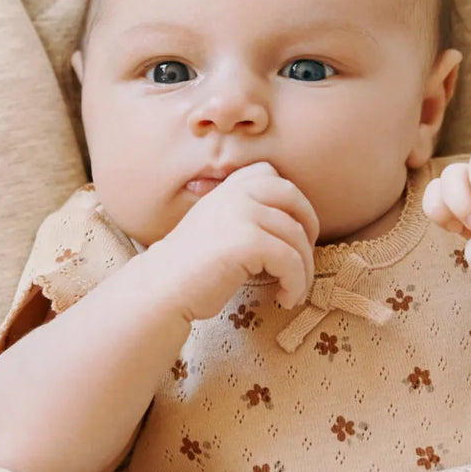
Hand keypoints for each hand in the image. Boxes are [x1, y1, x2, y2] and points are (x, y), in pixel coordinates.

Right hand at [143, 163, 318, 323]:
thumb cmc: (191, 269)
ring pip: (297, 237)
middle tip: (304, 258)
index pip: (269, 173)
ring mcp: (242, 214)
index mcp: (227, 188)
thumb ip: (242, 214)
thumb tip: (289, 222)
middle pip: (293, 197)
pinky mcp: (248, 242)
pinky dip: (296, 284)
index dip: (289, 200)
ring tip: (293, 290)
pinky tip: (285, 298)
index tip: (292, 230)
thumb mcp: (216, 226)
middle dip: (309, 227)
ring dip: (304, 269)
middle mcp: (235, 194)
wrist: (161, 289)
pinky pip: (291, 261)